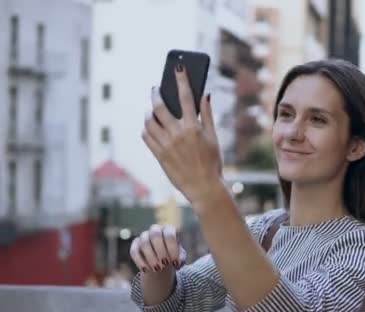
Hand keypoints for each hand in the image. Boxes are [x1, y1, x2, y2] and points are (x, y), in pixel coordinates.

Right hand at [130, 224, 185, 272]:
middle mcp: (156, 230)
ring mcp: (144, 236)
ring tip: (157, 269)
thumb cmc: (173, 256)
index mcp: (169, 230)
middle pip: (155, 234)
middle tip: (165, 265)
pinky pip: (134, 251)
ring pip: (144, 243)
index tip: (174, 263)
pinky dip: (140, 261)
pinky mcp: (135, 245)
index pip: (169, 234)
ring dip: (151, 257)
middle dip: (160, 250)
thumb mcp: (179, 257)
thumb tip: (178, 262)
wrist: (161, 261)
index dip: (172, 248)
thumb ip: (181, 258)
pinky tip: (146, 270)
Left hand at [142, 65, 221, 204]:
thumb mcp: (213, 137)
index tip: (178, 67)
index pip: (186, 97)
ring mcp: (166, 144)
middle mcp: (178, 134)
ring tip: (151, 109)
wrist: (204, 187)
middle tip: (156, 89)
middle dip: (156, 94)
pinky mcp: (159, 155)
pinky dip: (146, 128)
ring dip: (149, 112)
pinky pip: (146, 136)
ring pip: (149, 121)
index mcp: (194, 127)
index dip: (182, 80)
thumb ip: (208, 115)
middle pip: (160, 107)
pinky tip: (149, 126)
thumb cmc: (212, 162)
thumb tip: (205, 95)